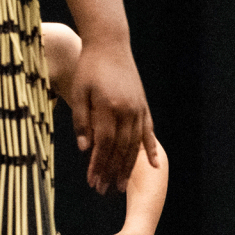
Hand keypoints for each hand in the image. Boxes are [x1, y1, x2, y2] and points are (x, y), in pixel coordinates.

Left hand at [63, 40, 157, 195]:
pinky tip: (155, 165)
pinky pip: (149, 132)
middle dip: (112, 172)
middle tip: (104, 191)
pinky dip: (151, 149)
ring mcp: (138, 108)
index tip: (92, 182)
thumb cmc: (89, 67)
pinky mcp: (143, 105)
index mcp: (109, 107)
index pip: (104, 144)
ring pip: (135, 145)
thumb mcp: (79, 92)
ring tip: (122, 185)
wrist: (109, 44)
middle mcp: (127, 110)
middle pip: (120, 149)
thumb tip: (85, 149)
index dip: (98, 165)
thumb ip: (82, 121)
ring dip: (128, 166)